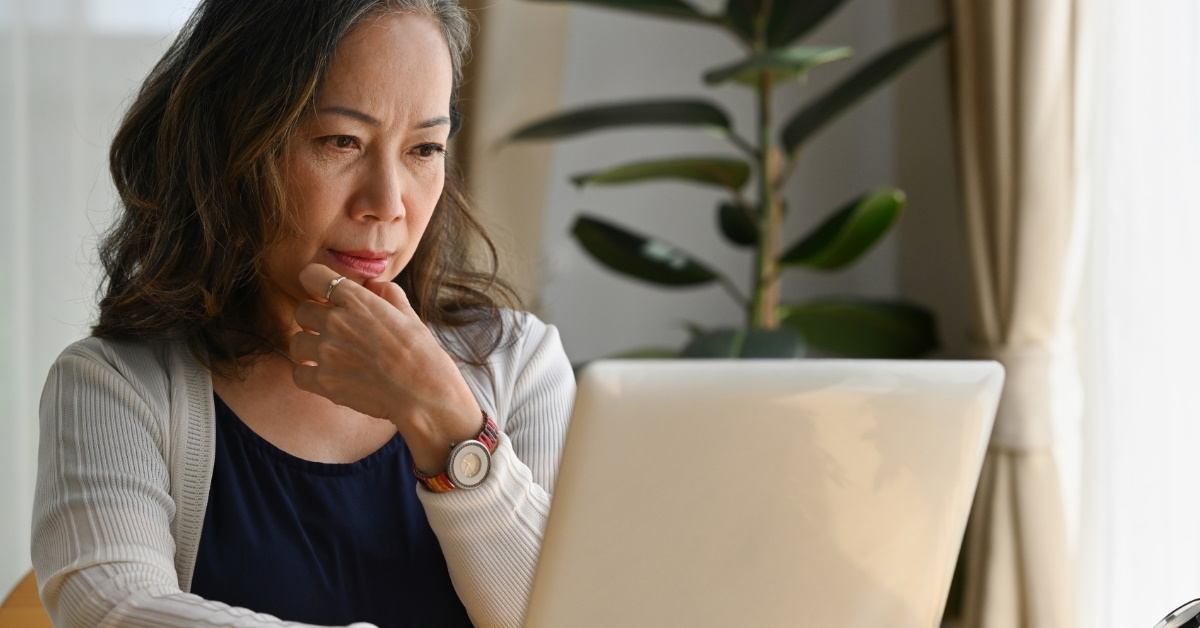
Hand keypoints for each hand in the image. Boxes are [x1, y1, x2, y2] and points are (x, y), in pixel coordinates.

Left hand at [289, 263, 482, 472]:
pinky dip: (308, 374)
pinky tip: (325, 375)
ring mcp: (327, 352)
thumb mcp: (408, 314)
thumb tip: (373, 285)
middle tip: (331, 330)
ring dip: (308, 346)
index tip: (323, 293)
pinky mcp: (324, 381)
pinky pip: (298, 373)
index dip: (315, 282)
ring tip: (328, 354)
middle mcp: (336, 322)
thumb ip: (387, 293)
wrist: (423, 393)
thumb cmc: (421, 353)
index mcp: (357, 301)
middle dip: (314, 318)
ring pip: (296, 342)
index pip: (312, 275)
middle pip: (302, 311)